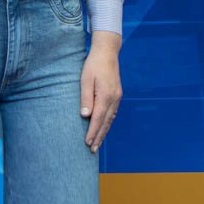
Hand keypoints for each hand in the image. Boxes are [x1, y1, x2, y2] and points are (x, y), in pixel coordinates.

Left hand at [80, 31, 121, 151]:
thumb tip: (85, 116)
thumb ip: (86, 98)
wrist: (107, 52)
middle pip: (106, 122)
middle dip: (99, 137)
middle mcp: (114, 99)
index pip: (98, 119)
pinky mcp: (117, 95)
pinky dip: (108, 123)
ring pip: (110, 119)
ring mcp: (117, 97)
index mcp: (106, 96)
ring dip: (104, 132)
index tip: (87, 143)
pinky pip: (113, 113)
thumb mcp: (85, 80)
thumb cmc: (93, 65)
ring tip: (97, 143)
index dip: (92, 132)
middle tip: (92, 150)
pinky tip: (104, 128)